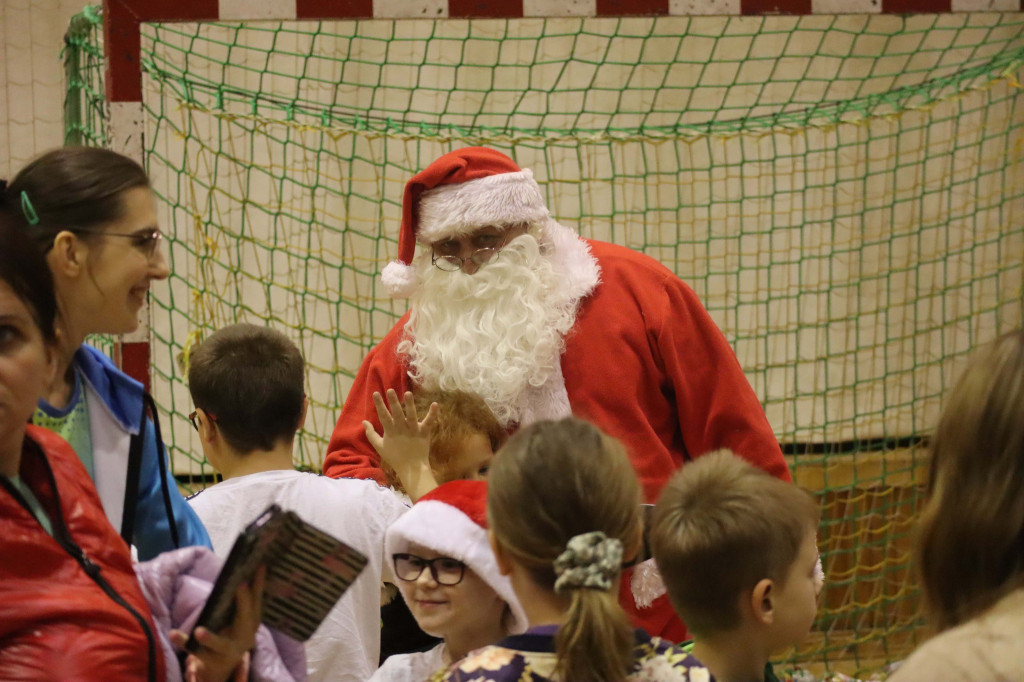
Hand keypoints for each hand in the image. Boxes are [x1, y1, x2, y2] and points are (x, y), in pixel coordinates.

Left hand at [170, 567, 264, 681]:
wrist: (225, 663)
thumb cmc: (235, 630)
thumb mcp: (244, 616)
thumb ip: (247, 596)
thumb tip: (251, 565)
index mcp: (252, 622)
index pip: (257, 599)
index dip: (259, 583)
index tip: (260, 566)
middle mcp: (244, 636)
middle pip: (245, 620)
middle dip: (244, 603)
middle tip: (241, 585)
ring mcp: (226, 649)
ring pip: (219, 644)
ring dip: (210, 638)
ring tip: (199, 630)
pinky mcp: (208, 657)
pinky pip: (194, 650)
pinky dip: (183, 642)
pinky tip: (173, 633)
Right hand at [363, 389, 439, 500]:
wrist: (411, 469)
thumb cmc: (395, 457)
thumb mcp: (379, 446)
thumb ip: (371, 433)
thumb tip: (363, 421)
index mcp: (390, 431)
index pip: (383, 415)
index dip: (379, 404)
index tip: (375, 393)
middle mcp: (401, 429)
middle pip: (396, 413)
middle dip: (393, 401)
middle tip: (390, 390)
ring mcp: (413, 430)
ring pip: (411, 415)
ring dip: (410, 405)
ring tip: (408, 393)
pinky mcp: (424, 433)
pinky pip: (429, 422)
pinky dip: (432, 414)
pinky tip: (435, 404)